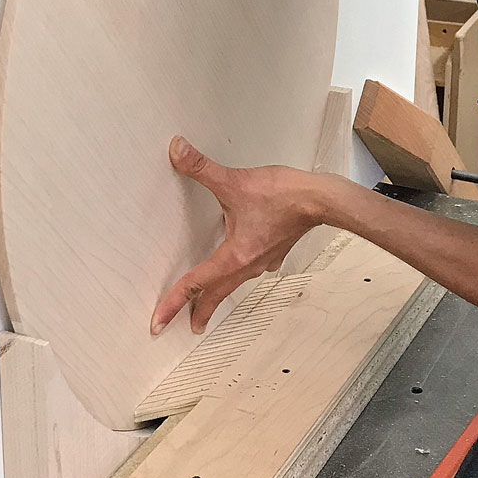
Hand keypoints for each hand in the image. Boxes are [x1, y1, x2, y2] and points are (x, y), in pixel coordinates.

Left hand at [151, 136, 322, 335]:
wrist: (319, 199)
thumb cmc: (283, 195)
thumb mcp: (234, 181)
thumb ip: (201, 167)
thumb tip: (177, 150)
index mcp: (234, 256)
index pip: (195, 284)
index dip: (173, 304)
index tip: (158, 323)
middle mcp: (247, 265)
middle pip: (216, 294)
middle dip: (198, 311)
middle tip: (185, 327)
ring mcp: (263, 261)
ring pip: (233, 284)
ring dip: (218, 295)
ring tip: (208, 302)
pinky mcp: (273, 251)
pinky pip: (251, 270)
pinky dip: (238, 274)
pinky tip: (241, 266)